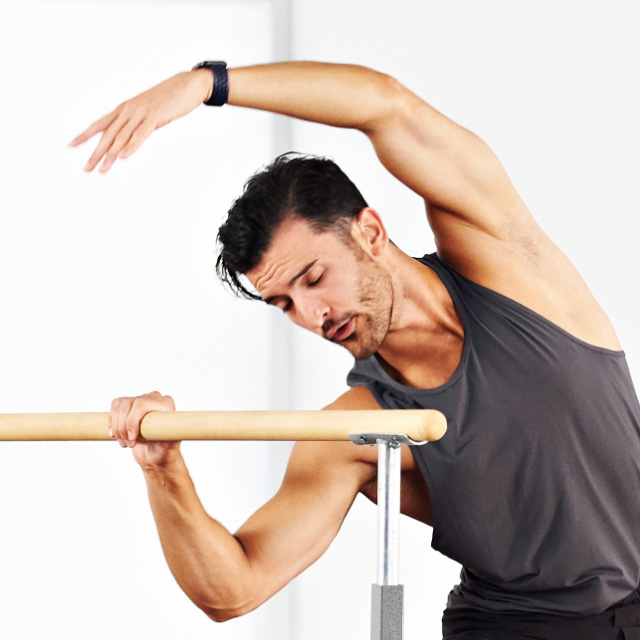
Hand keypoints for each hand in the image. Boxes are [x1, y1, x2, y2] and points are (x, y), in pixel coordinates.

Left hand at [70, 69, 212, 172]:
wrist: (187, 85)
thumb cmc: (169, 99)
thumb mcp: (149, 112)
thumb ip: (138, 125)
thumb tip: (131, 139)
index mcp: (125, 109)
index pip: (99, 124)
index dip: (84, 135)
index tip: (71, 145)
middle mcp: (128, 110)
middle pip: (107, 135)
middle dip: (96, 153)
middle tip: (87, 168)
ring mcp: (141, 113)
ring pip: (121, 137)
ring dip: (111, 155)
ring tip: (102, 169)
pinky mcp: (155, 116)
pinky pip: (140, 134)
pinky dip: (131, 145)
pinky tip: (122, 156)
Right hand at [109, 391, 179, 467]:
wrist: (156, 457)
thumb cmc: (165, 451)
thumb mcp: (170, 445)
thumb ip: (172, 435)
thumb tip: (173, 427)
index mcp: (166, 403)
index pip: (142, 403)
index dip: (132, 421)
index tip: (133, 438)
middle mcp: (153, 398)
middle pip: (127, 404)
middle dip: (123, 426)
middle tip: (129, 444)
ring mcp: (140, 401)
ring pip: (119, 406)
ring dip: (118, 427)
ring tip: (125, 442)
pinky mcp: (129, 408)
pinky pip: (115, 407)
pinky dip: (112, 423)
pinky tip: (117, 435)